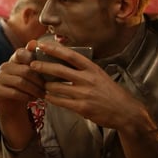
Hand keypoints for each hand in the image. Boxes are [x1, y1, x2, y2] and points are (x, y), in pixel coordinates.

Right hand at [0, 40, 45, 105]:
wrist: (14, 104)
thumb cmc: (28, 86)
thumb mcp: (34, 72)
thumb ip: (36, 58)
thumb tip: (34, 42)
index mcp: (14, 59)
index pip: (21, 53)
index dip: (33, 60)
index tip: (45, 70)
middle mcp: (5, 66)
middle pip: (25, 70)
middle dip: (39, 80)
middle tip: (48, 88)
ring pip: (20, 82)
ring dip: (34, 90)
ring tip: (42, 94)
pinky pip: (13, 92)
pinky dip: (26, 96)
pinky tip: (32, 99)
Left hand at [30, 41, 149, 134]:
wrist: (126, 112)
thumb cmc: (111, 93)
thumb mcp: (100, 76)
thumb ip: (85, 70)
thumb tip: (65, 63)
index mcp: (92, 68)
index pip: (70, 55)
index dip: (54, 49)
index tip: (42, 45)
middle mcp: (88, 79)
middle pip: (60, 70)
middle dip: (43, 67)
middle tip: (32, 65)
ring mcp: (85, 93)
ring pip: (57, 87)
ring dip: (46, 85)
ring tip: (40, 83)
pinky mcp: (82, 107)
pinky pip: (61, 102)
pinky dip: (52, 98)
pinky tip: (47, 96)